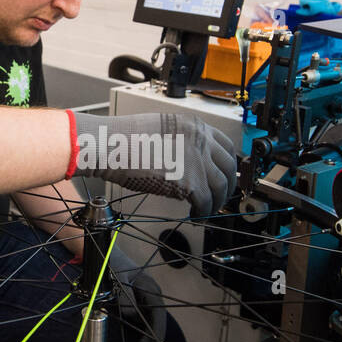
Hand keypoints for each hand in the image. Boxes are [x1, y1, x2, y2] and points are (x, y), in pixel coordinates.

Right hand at [71, 112, 236, 216]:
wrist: (112, 145)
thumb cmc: (126, 139)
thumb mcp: (162, 130)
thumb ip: (182, 143)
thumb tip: (188, 165)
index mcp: (195, 126)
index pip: (226, 146)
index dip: (227, 164)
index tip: (225, 175)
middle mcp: (201, 140)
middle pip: (228, 167)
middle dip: (228, 186)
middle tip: (221, 197)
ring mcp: (198, 160)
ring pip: (221, 186)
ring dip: (216, 202)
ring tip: (207, 211)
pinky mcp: (190, 180)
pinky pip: (206, 202)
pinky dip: (204, 211)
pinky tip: (196, 215)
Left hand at [108, 246, 166, 341]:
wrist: (107, 255)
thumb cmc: (113, 264)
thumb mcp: (117, 278)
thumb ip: (125, 295)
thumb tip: (130, 313)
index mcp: (151, 289)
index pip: (158, 316)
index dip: (154, 335)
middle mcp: (152, 295)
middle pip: (157, 322)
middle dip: (151, 341)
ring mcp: (146, 299)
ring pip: (150, 323)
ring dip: (146, 338)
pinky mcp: (139, 303)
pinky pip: (143, 320)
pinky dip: (141, 332)